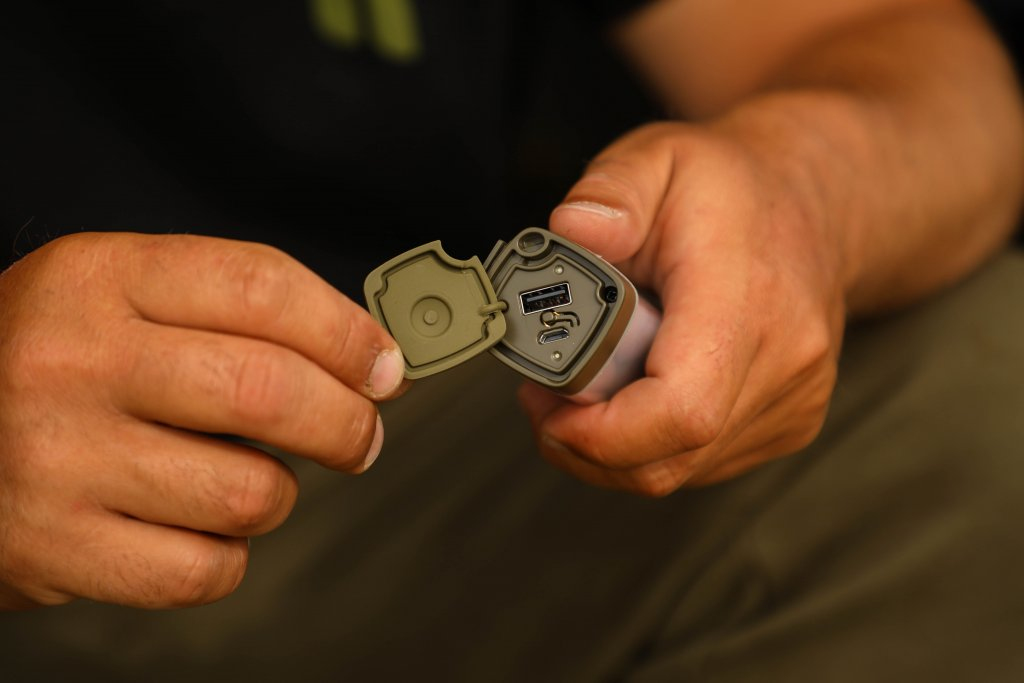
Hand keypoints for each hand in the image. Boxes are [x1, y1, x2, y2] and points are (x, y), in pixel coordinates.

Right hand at [0, 233, 404, 607]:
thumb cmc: (47, 358)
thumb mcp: (120, 295)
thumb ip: (233, 311)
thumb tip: (364, 358)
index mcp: (101, 278)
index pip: (263, 288)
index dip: (348, 333)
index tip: (383, 366)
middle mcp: (74, 362)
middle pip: (269, 391)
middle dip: (346, 421)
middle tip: (359, 434)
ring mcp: (58, 458)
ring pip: (248, 493)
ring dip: (276, 494)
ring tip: (243, 478)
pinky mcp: (54, 547)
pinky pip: (203, 569)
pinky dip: (226, 555)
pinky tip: (196, 524)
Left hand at [519, 122, 845, 495]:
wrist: (815, 200)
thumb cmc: (728, 183)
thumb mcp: (657, 154)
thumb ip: (612, 189)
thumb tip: (574, 229)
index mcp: (748, 298)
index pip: (682, 408)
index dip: (601, 432)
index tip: (547, 403)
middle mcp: (785, 361)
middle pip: (669, 457)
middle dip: (585, 443)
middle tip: (543, 395)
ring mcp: (795, 401)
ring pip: (679, 471)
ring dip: (612, 447)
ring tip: (582, 385)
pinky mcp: (789, 423)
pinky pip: (700, 464)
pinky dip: (649, 445)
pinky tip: (631, 394)